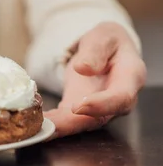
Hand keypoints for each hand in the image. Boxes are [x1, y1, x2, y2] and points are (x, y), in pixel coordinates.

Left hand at [45, 22, 145, 138]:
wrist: (104, 49)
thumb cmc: (108, 41)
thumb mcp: (104, 36)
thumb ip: (96, 51)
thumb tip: (83, 68)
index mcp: (130, 78)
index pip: (120, 98)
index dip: (101, 105)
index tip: (78, 107)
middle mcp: (117, 100)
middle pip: (99, 119)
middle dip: (72, 125)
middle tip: (49, 128)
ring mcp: (99, 108)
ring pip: (80, 124)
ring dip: (58, 128)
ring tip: (36, 129)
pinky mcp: (80, 109)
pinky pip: (67, 119)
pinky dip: (51, 122)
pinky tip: (34, 123)